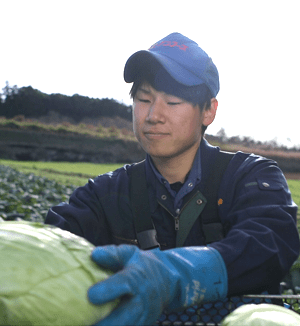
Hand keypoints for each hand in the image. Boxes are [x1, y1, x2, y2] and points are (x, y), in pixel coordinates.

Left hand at [88, 244, 226, 325]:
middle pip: (124, 318)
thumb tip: (94, 254)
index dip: (108, 290)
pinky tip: (97, 325)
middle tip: (85, 323)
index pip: (124, 284)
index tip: (90, 294)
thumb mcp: (130, 253)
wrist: (168, 281)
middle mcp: (141, 301)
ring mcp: (142, 318)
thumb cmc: (143, 266)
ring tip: (87, 325)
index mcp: (137, 278)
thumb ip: (112, 254)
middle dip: (105, 324)